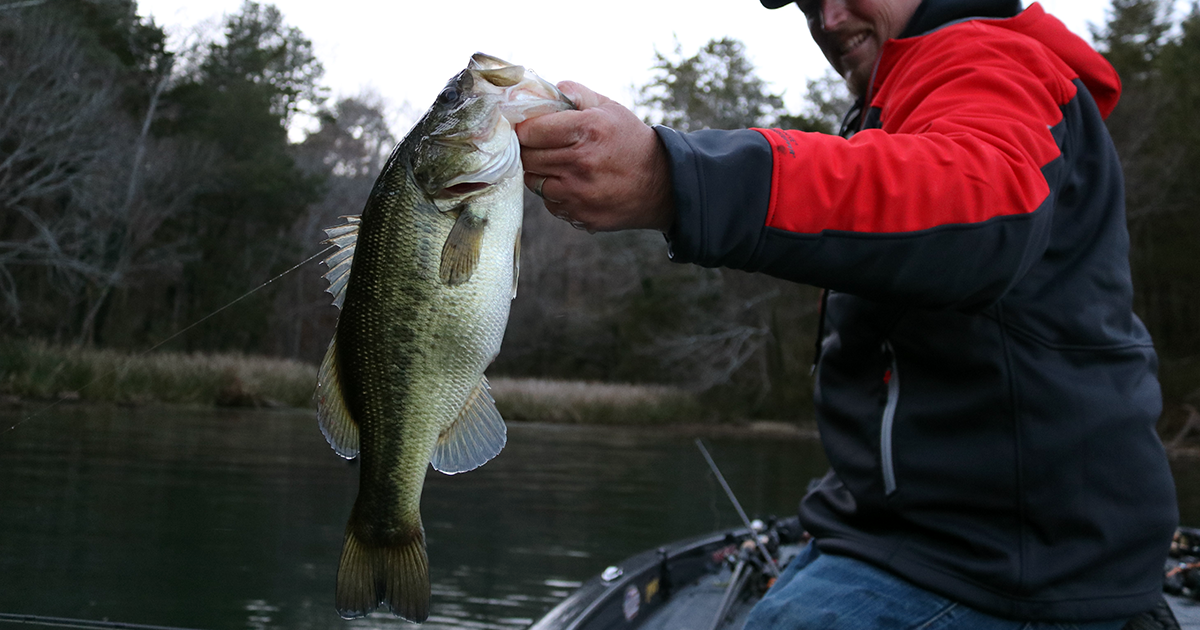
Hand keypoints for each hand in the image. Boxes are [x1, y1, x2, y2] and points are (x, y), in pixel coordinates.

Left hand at [516, 82, 674, 232]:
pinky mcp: (579, 214)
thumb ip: (577, 94)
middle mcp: (581, 162)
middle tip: (540, 145)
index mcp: (587, 130)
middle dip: (530, 148)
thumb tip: (547, 89)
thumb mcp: (610, 108)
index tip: (528, 128)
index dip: (525, 128)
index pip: (531, 130)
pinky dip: (554, 193)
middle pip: (529, 156)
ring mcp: (579, 192)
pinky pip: (549, 202)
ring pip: (533, 180)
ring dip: (540, 171)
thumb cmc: (631, 142)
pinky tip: (571, 184)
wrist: (661, 184)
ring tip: (557, 164)